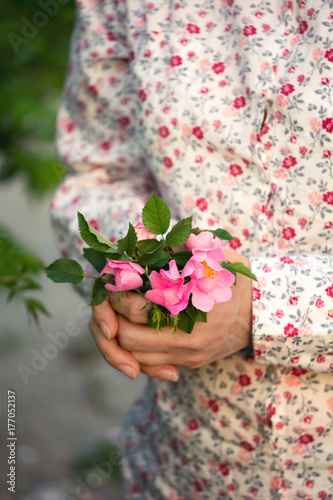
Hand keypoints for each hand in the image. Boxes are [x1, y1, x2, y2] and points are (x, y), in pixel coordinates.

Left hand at [89, 249, 251, 380]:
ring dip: (122, 338)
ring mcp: (187, 356)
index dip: (117, 298)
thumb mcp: (213, 258)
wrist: (263, 314)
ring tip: (123, 316)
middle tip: (114, 303)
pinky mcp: (190, 362)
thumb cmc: (235, 281)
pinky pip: (152, 365)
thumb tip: (147, 235)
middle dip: (113, 322)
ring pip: (136, 358)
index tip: (117, 284)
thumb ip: (182, 248)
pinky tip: (141, 330)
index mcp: (188, 312)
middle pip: (127, 341)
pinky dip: (139, 350)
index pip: (134, 313)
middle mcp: (186, 341)